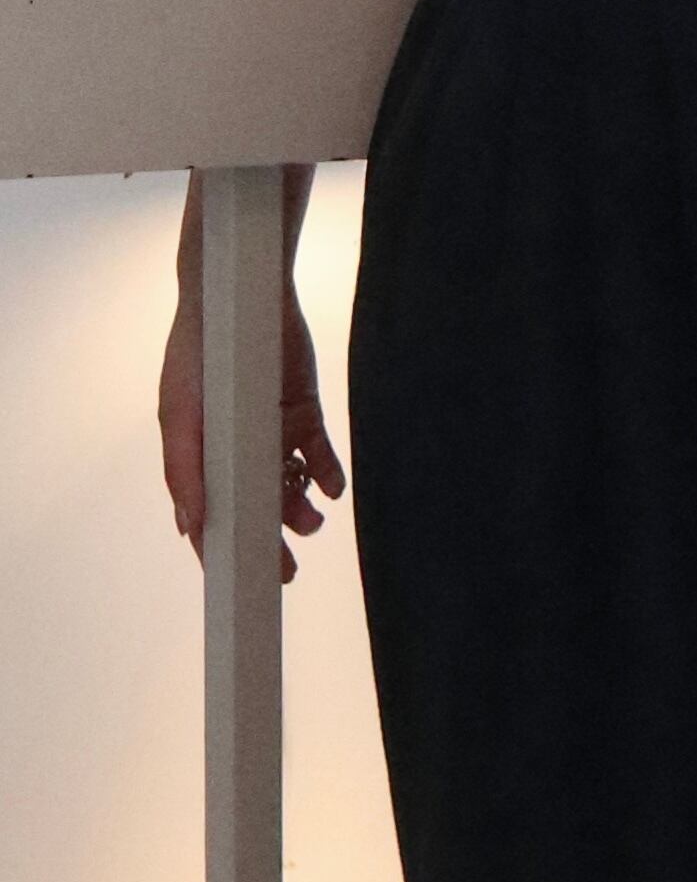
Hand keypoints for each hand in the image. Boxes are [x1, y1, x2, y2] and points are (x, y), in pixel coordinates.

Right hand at [158, 279, 347, 582]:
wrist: (239, 296)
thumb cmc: (196, 357)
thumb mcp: (180, 415)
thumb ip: (185, 471)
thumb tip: (189, 526)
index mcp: (202, 457)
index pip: (212, 516)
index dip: (224, 550)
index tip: (239, 585)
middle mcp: (238, 450)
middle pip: (256, 508)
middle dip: (272, 541)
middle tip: (287, 573)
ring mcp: (271, 430)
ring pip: (289, 484)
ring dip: (301, 508)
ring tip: (311, 520)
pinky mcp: (303, 410)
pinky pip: (318, 451)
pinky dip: (326, 472)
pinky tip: (331, 486)